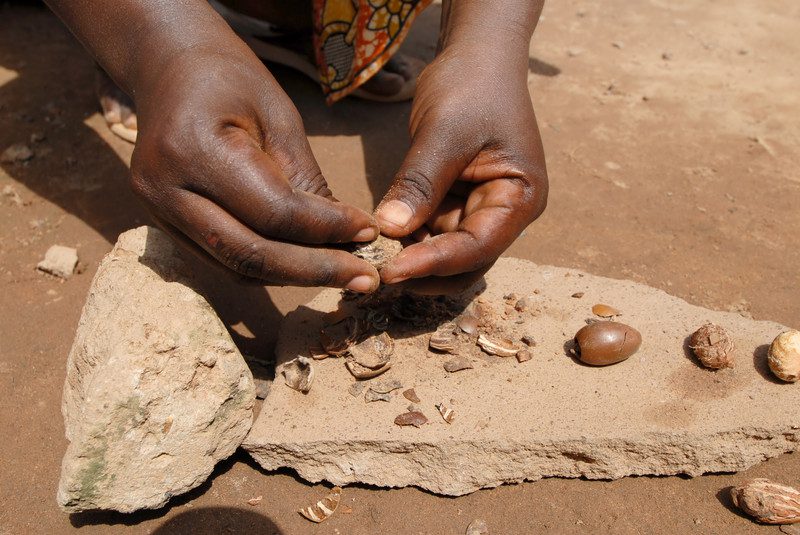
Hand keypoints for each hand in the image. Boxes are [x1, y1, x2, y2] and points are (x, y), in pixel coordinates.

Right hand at [129, 46, 379, 290]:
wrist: (169, 66)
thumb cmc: (231, 79)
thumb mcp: (281, 118)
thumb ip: (307, 180)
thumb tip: (347, 237)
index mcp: (195, 149)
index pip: (275, 212)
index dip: (328, 229)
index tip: (370, 231)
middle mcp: (165, 189)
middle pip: (251, 254)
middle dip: (316, 270)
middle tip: (366, 278)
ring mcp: (157, 212)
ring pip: (236, 267)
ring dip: (295, 275)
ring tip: (345, 272)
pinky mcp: (162, 225)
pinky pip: (223, 261)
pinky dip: (268, 267)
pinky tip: (305, 261)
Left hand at [374, 44, 547, 293]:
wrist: (476, 57)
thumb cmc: (472, 86)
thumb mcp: (444, 132)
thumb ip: (420, 183)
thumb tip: (389, 229)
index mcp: (520, 199)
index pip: (478, 247)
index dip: (435, 262)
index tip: (392, 270)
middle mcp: (504, 214)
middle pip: (466, 263)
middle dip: (425, 272)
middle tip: (377, 271)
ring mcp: (478, 211)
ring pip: (445, 254)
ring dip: (411, 258)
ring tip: (372, 255)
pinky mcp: (455, 204)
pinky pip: (431, 234)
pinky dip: (407, 241)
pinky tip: (378, 238)